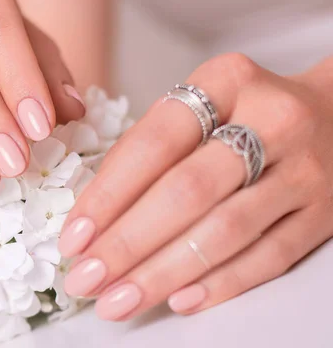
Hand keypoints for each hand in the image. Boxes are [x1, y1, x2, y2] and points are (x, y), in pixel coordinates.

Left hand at [58, 53, 332, 319]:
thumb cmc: (246, 113)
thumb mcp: (200, 105)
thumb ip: (149, 150)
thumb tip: (92, 217)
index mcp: (227, 80)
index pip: (154, 143)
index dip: (109, 194)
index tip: (74, 236)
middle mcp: (272, 120)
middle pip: (187, 192)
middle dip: (128, 243)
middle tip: (86, 279)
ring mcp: (305, 169)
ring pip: (225, 231)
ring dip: (163, 273)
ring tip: (118, 300)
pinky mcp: (325, 213)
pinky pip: (270, 256)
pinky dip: (221, 283)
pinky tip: (179, 301)